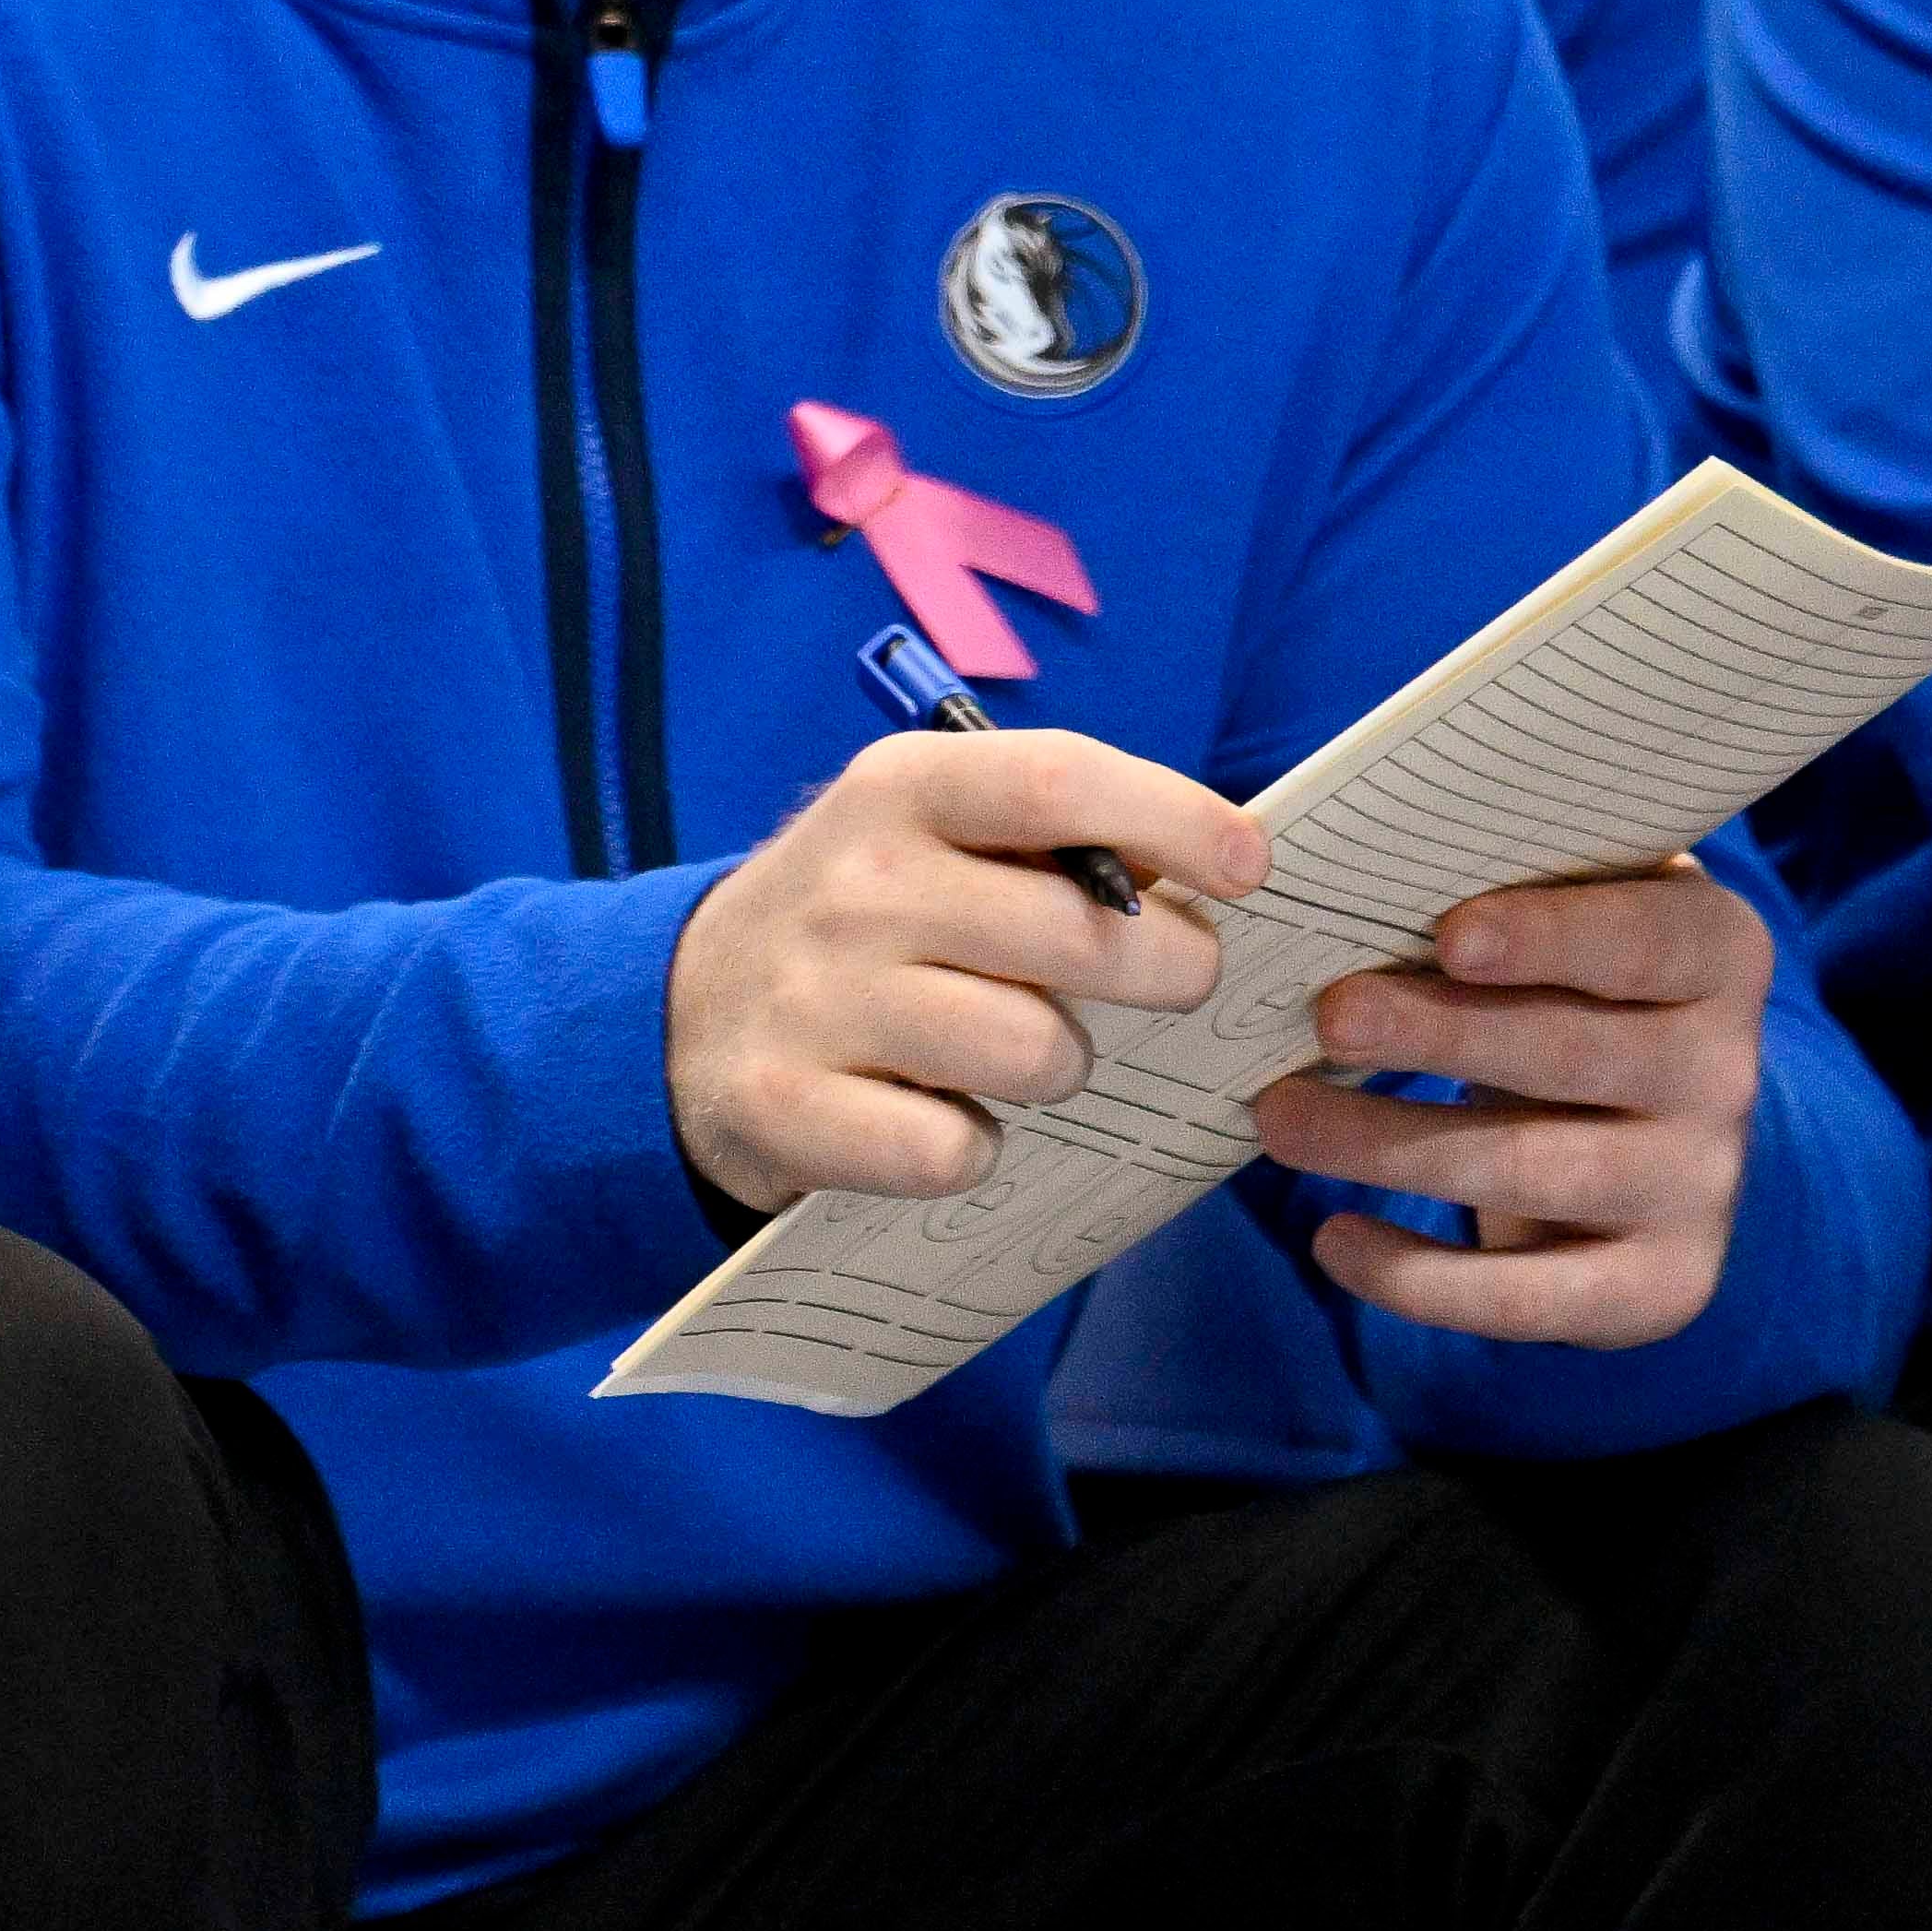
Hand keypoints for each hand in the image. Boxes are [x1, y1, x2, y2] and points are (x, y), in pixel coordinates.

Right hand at [665, 728, 1268, 1207]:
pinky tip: (943, 1117)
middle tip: (1166, 982)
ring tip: (1019, 1054)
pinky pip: (956, 1149)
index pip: (1057, 781)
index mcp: (899, 791)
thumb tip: (1221, 861)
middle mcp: (854, 884)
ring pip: (1036, 1052)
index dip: (1175, 818)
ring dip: (1061, 1069)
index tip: (1250, 868)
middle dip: (1168, 971)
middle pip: (1080, 935)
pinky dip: (973, 1148)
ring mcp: (816, 998)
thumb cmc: (864, 919)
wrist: (681, 1013)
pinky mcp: (790, 1107)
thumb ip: (1055, 834)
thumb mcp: (929, 834)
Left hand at [1252, 855, 1766, 1349]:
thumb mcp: (1554, 909)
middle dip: (1439, 1037)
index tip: (1447, 935)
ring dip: (1393, 1147)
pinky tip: (1335, 1242)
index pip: (1645, 938)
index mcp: (1713, 951)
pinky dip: (1423, 1278)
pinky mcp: (1658, 1284)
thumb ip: (1489, 880)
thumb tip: (1330, 867)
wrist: (1643, 1118)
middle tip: (1327, 1018)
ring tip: (1279, 1118)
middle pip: (1571, 1055)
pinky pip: (1535, 1296)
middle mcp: (1722, 1072)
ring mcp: (1697, 1187)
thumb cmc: (1558, 975)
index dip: (1550, 937)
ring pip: (1535, 1172)